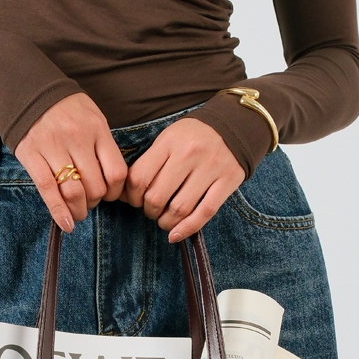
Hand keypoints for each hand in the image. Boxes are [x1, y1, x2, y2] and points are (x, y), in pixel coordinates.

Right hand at [14, 93, 127, 232]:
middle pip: (96, 187)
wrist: (29, 88)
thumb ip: (103, 146)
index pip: (116, 173)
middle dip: (95, 202)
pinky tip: (66, 224)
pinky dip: (59, 211)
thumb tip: (113, 182)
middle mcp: (77, 139)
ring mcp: (53, 147)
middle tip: (90, 201)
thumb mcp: (93, 117)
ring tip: (78, 212)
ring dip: (79, 210)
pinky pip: (48, 190)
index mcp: (97, 129)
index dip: (115, 192)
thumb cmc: (66, 108)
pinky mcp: (32, 155)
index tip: (109, 194)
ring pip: (74, 192)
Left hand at [125, 118, 244, 241]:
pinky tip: (175, 235)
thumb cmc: (193, 137)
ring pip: (179, 208)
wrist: (234, 123)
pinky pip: (205, 212)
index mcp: (169, 142)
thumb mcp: (168, 139)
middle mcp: (189, 153)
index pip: (139, 178)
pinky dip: (187, 228)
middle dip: (149, 211)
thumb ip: (149, 163)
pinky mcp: (228, 180)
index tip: (135, 201)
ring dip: (166, 222)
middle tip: (152, 211)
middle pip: (157, 196)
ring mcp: (210, 168)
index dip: (132, 197)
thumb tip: (125, 195)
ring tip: (164, 220)